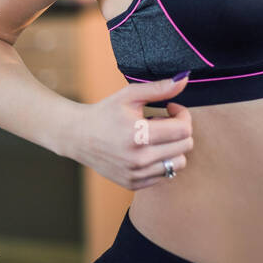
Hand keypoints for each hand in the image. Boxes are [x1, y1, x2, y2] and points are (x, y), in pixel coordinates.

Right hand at [68, 73, 193, 189]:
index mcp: (139, 135)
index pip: (184, 129)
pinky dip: (162, 161)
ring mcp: (136, 174)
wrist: (77, 136)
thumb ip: (159, 88)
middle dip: (180, 130)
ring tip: (156, 137)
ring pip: (178, 163)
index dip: (183, 114)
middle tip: (162, 121)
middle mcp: (138, 159)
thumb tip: (185, 79)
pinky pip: (165, 175)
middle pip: (185, 146)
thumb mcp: (130, 95)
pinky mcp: (132, 183)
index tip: (171, 107)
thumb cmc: (105, 113)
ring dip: (174, 147)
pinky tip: (148, 150)